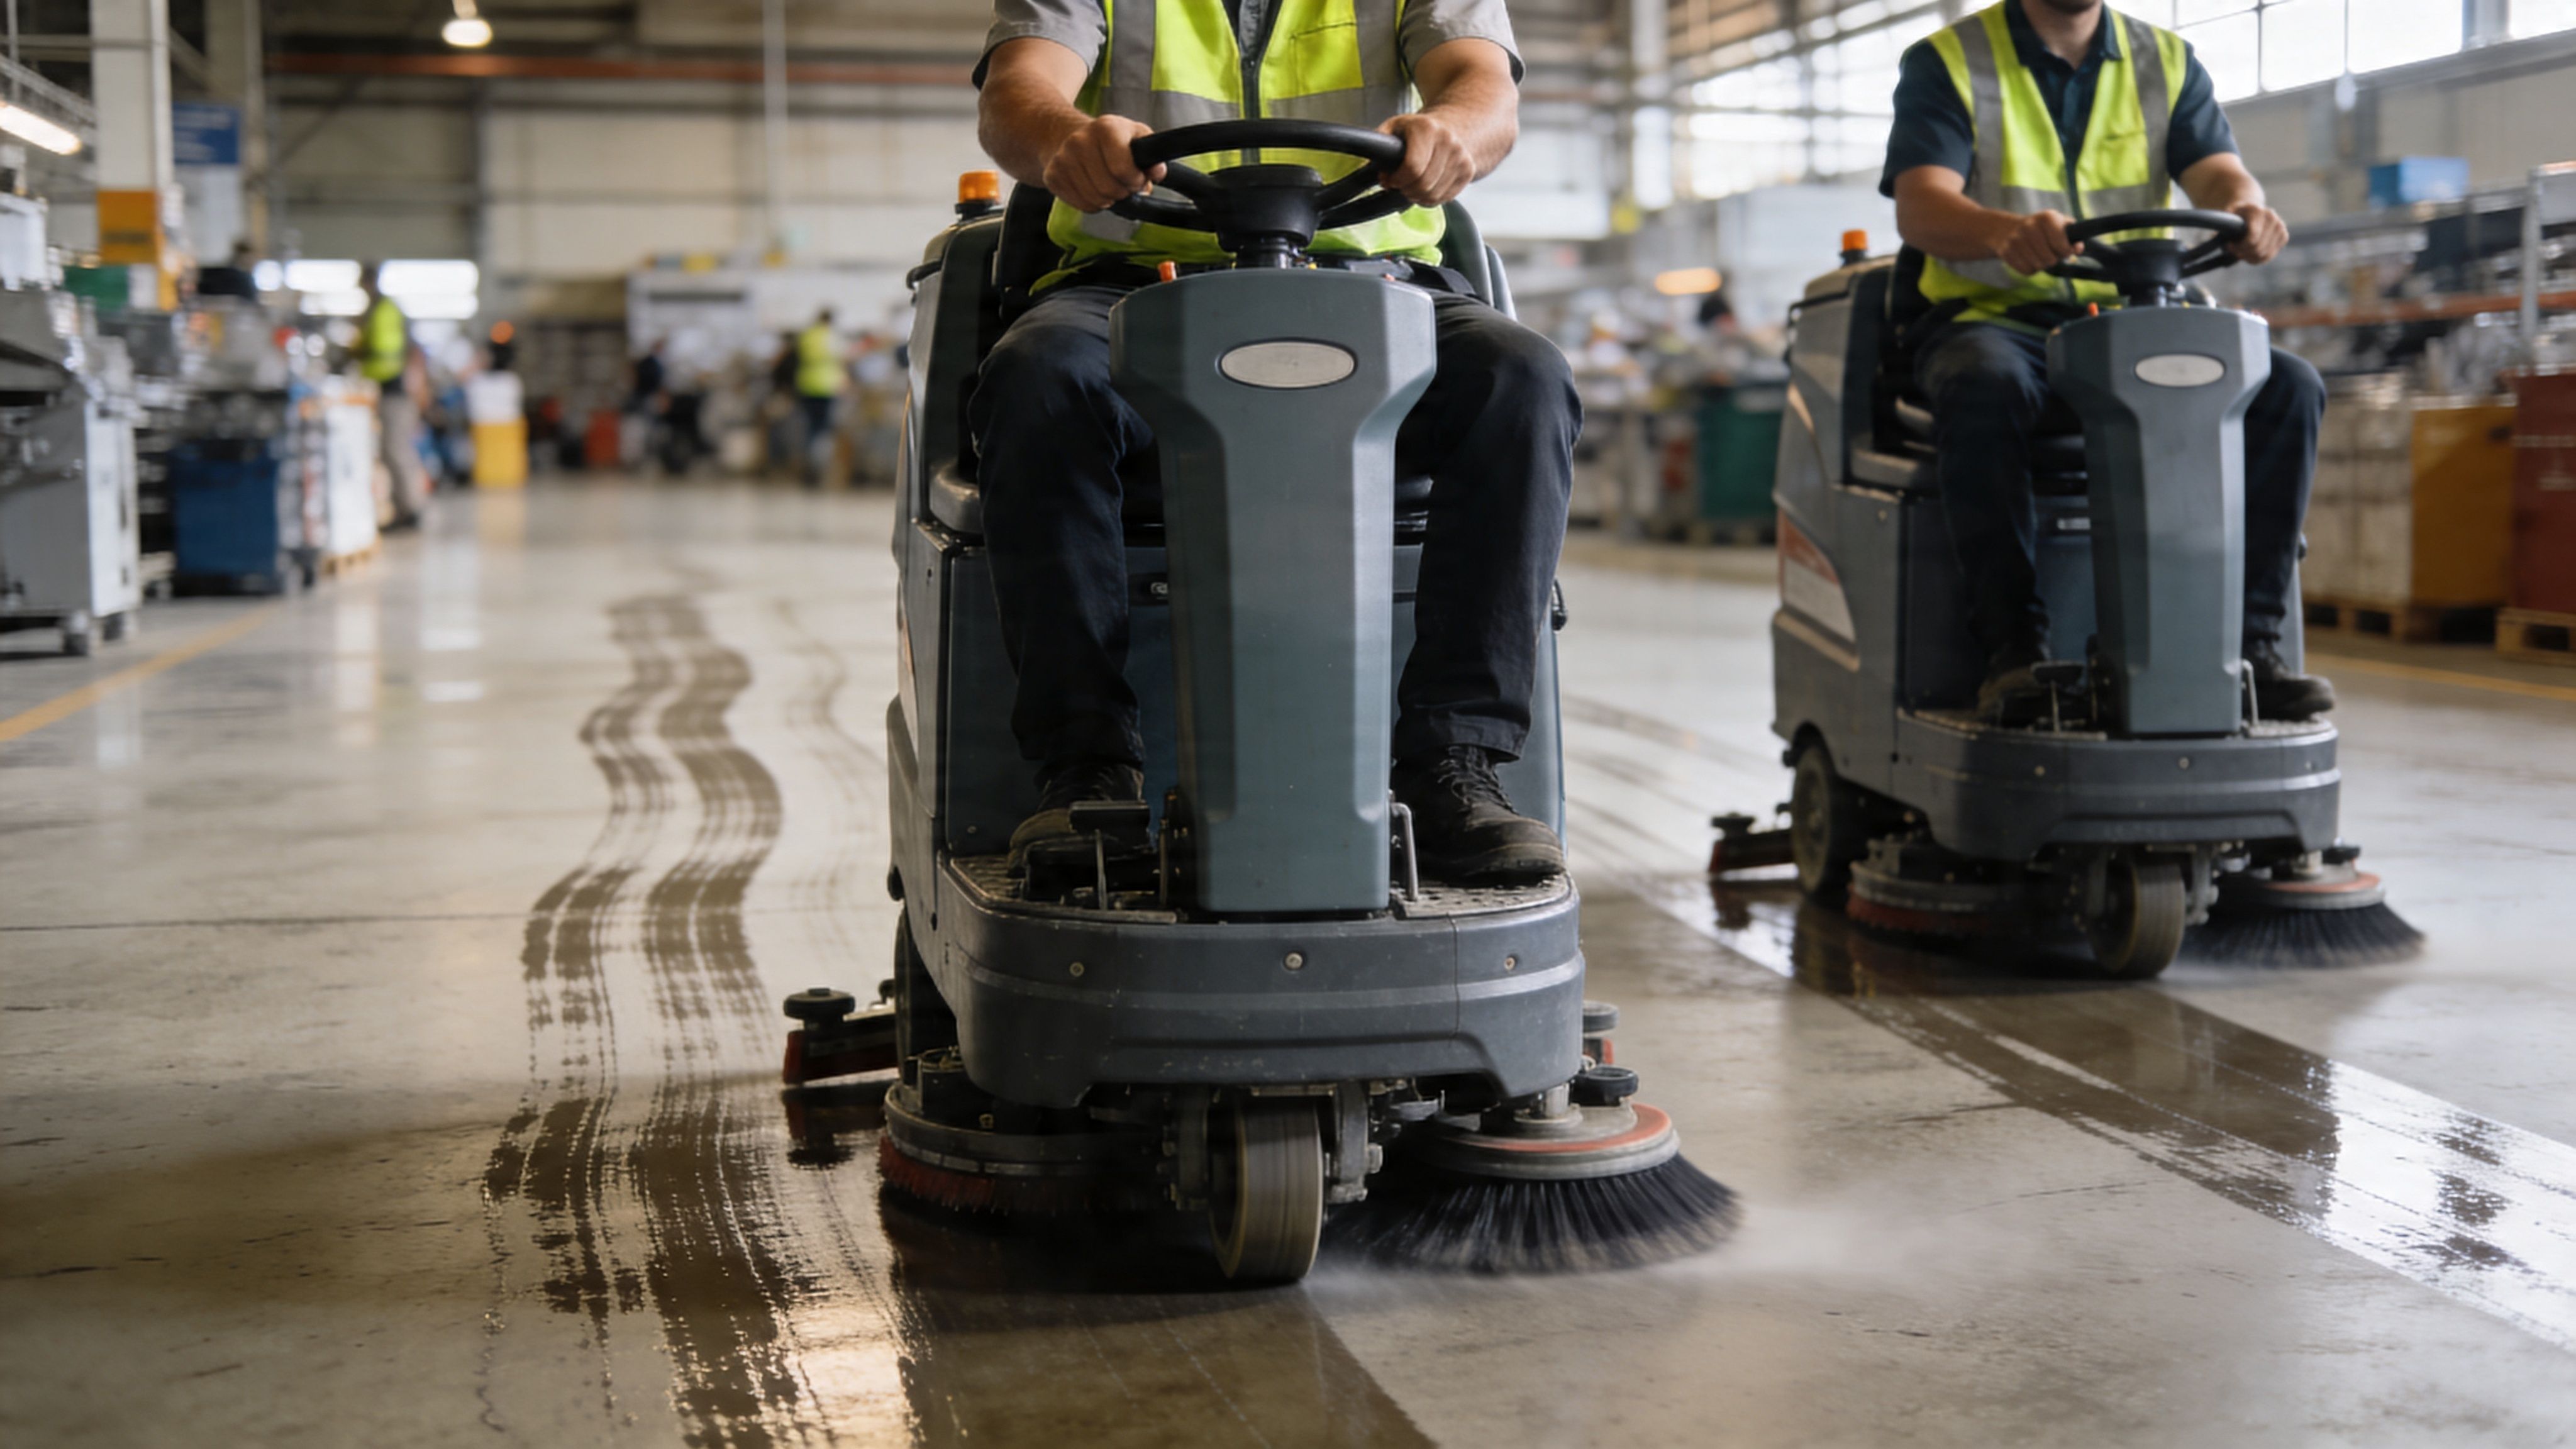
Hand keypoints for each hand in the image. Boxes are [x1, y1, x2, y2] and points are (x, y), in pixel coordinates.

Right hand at [1044, 114, 1163, 213]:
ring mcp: (1063, 158)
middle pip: (1109, 189)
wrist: (1065, 135)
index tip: (1136, 177)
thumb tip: (1157, 172)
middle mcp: (1080, 140)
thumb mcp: (1135, 137)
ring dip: (1108, 199)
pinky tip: (1092, 189)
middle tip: (1122, 184)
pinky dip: (1092, 204)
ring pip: (1096, 200)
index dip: (1135, 180)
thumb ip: (1152, 155)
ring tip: (1108, 185)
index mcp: (1106, 128)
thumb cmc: (1107, 140)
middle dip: (1122, 192)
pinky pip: (1082, 205)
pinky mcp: (1052, 176)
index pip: (1122, 169)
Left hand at [1375, 112, 1475, 207]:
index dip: (1396, 180)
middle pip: (1422, 185)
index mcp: (1427, 128)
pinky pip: (1445, 198)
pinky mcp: (1468, 170)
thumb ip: (1378, 143)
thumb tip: (1366, 166)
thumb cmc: (1418, 130)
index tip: (1389, 179)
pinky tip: (1427, 184)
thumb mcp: (1394, 127)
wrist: (1453, 125)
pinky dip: (1432, 198)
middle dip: (1406, 189)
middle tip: (1400, 184)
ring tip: (1412, 184)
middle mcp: (1448, 141)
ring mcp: (1461, 156)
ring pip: (1433, 195)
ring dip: (1418, 196)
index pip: (1412, 168)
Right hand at [1996, 209, 2080, 275]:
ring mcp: (2015, 239)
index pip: (2062, 245)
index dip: (2066, 252)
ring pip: (2037, 266)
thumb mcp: (2059, 226)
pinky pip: (2026, 270)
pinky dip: (2030, 269)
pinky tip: (2028, 259)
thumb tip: (2078, 249)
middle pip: (2049, 259)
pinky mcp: (2006, 251)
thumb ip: (2073, 236)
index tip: (2065, 250)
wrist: (2007, 229)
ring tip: (2039, 256)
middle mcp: (2029, 226)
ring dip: (2041, 265)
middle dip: (2053, 260)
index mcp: (2047, 217)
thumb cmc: (2042, 230)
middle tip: (2050, 254)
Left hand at [2227, 202, 2288, 263]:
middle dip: (2242, 253)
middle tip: (2233, 251)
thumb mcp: (2226, 215)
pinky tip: (2249, 254)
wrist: (2250, 208)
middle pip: (2258, 248)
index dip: (2238, 247)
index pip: (2252, 238)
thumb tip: (2217, 238)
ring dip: (2249, 258)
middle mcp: (2272, 218)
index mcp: (2258, 212)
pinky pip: (2270, 256)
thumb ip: (2222, 225)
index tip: (2228, 246)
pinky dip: (2258, 259)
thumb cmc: (2235, 214)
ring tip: (2240, 253)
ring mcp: (2280, 227)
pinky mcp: (2284, 236)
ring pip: (2264, 254)